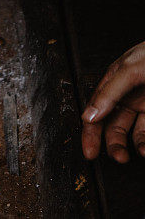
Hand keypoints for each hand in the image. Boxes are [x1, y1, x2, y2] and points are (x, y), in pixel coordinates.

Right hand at [82, 41, 144, 162]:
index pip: (96, 113)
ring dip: (138, 145)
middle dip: (114, 144)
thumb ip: (109, 92)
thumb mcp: (130, 69)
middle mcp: (128, 98)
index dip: (91, 133)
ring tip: (143, 152)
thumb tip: (90, 115)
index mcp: (113, 85)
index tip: (90, 152)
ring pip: (137, 134)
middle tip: (119, 158)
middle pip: (114, 127)